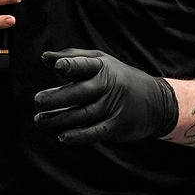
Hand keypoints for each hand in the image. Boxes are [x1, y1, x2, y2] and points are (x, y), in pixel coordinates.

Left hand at [33, 49, 177, 145]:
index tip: (56, 66)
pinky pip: (95, 132)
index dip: (71, 65)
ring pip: (83, 114)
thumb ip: (72, 58)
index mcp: (103, 67)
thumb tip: (45, 57)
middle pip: (80, 92)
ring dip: (59, 119)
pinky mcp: (116, 126)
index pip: (85, 65)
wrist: (156, 101)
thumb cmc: (119, 78)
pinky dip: (78, 136)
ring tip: (40, 120)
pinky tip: (62, 137)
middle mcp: (108, 86)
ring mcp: (113, 107)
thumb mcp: (101, 61)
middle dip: (58, 97)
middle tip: (38, 100)